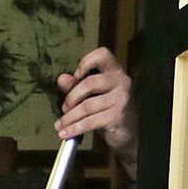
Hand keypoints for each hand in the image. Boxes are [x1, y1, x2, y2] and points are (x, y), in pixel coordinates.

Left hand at [55, 46, 137, 175]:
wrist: (127, 134)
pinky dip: (75, 128)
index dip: (86, 62)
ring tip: (60, 125)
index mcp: (114, 71)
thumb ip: (76, 86)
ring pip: (87, 106)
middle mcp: (121, 82)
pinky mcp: (118, 117)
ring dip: (69, 117)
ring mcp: (121, 99)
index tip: (76, 76)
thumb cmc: (108, 110)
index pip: (102, 55)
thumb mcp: (91, 96)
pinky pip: (91, 121)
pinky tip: (66, 133)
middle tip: (64, 109)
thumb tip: (62, 78)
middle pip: (90, 83)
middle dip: (71, 98)